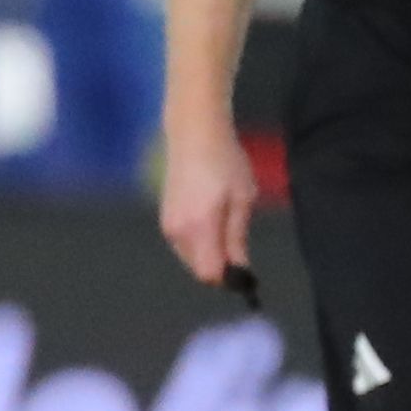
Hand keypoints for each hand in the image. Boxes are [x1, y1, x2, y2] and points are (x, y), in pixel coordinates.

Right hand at [160, 116, 260, 288]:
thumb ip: (238, 238)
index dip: (229, 277)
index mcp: (198, 228)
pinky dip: (199, 242)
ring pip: (191, 258)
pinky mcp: (165, 218)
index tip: (245, 267)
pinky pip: (184, 244)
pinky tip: (210, 217)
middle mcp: (177, 232)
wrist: (193, 132)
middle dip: (220, 265)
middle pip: (199, 269)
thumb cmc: (225, 161)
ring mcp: (168, 225)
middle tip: (239, 240)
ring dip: (209, 252)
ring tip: (225, 221)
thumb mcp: (242, 198)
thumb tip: (240, 269)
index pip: (209, 274)